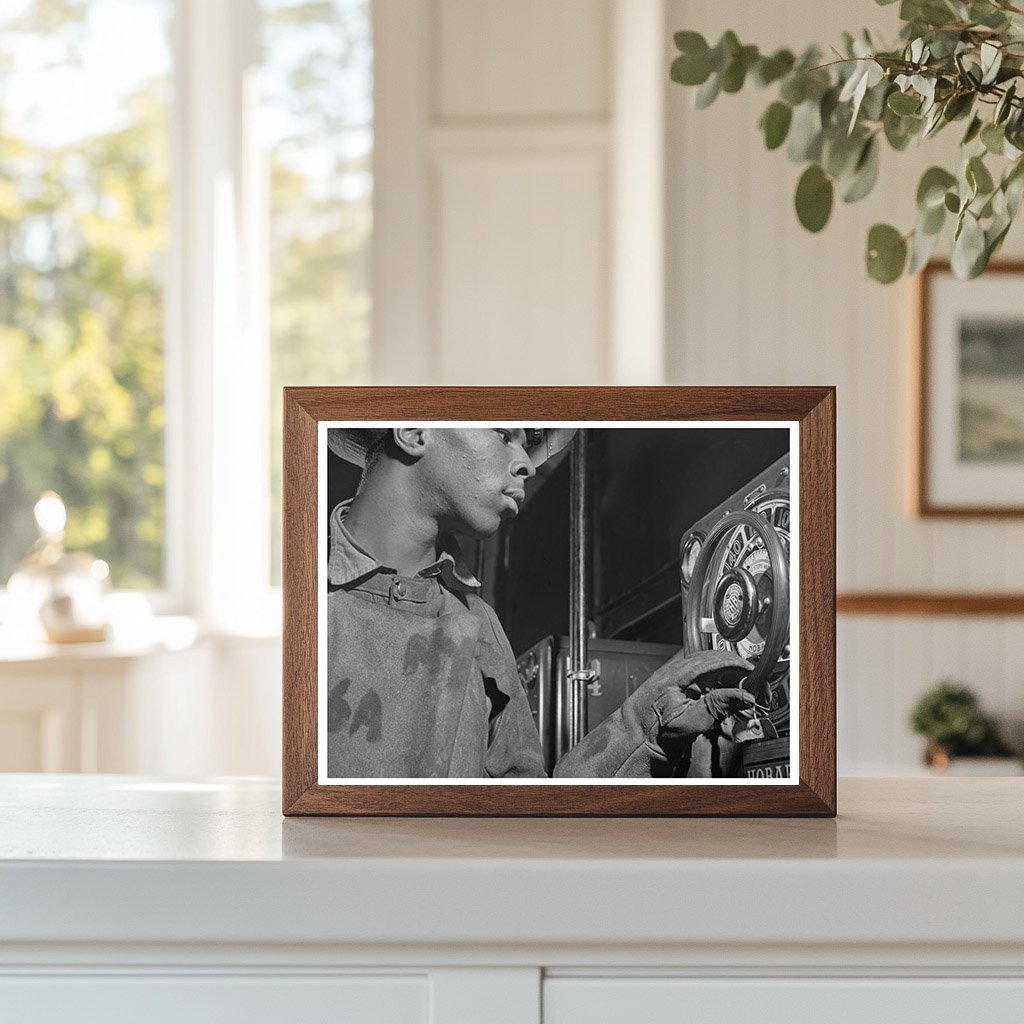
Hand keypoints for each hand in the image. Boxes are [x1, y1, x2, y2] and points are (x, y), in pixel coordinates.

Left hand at [628, 649, 754, 752]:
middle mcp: (678, 668)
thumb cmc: (653, 731)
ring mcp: (677, 673)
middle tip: (753, 688)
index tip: (756, 679)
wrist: (633, 738)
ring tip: (741, 694)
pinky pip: (703, 674)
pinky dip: (718, 682)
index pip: (720, 659)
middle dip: (739, 672)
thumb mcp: (691, 722)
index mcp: (682, 673)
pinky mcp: (676, 682)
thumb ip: (718, 706)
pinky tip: (722, 696)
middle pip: (718, 659)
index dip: (743, 668)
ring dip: (729, 677)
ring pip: (711, 666)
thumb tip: (743, 696)